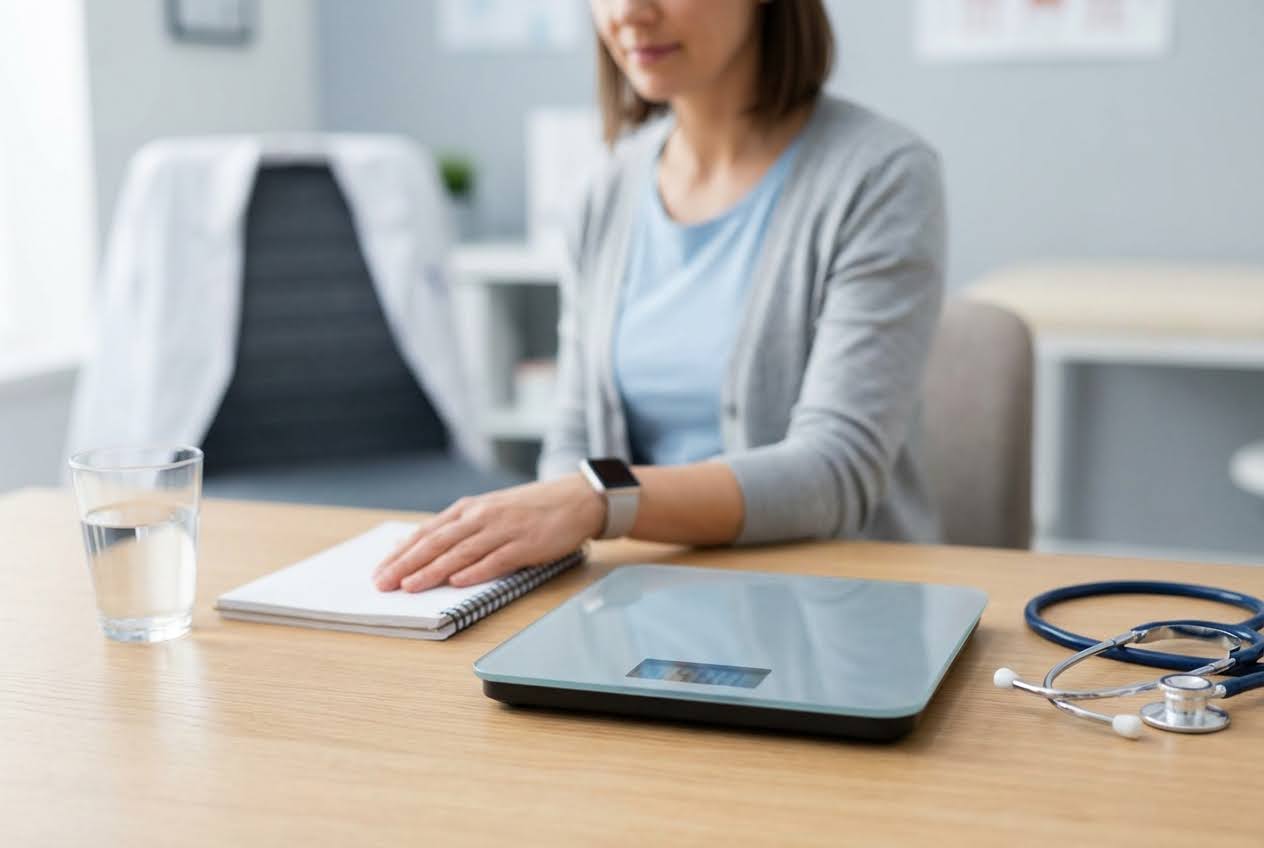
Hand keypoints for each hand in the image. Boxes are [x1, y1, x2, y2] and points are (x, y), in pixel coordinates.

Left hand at [372, 474, 605, 591]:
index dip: (401, 552)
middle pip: (437, 542)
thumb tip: (424, 551)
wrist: (574, 499)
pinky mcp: (525, 544)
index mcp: (470, 509)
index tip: (379, 570)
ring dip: (433, 570)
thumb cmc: (530, 510)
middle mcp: (482, 517)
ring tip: (410, 586)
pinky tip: (458, 582)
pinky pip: (496, 559)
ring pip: (460, 552)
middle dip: (407, 564)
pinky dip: (475, 571)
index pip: (427, 532)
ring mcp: (503, 530)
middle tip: (383, 583)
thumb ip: (461, 529)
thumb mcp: (490, 512)